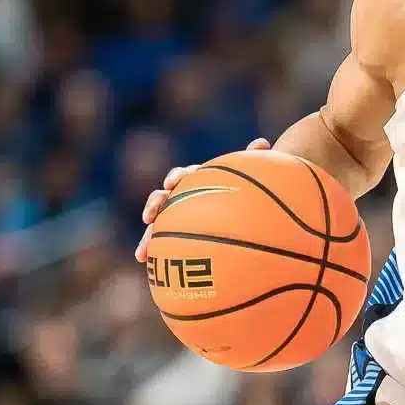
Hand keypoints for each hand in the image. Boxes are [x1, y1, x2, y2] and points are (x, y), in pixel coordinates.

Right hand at [136, 137, 270, 259]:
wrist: (240, 207)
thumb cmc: (244, 189)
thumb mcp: (249, 177)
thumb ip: (254, 160)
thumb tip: (262, 141)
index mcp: (196, 180)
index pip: (182, 175)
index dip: (176, 177)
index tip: (173, 183)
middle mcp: (181, 197)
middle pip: (162, 198)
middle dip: (154, 205)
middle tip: (150, 216)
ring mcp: (175, 217)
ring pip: (157, 225)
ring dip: (147, 237)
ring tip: (141, 253)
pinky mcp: (174, 235)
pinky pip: (162, 244)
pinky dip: (152, 251)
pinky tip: (145, 262)